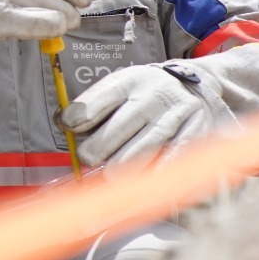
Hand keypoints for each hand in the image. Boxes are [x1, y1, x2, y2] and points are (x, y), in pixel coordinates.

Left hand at [66, 63, 216, 171]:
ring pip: (137, 153)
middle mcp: (151, 97)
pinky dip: (150, 174)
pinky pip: (167, 163)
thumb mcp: (118, 87)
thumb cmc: (145, 93)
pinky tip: (142, 177)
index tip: (69, 127)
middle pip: (112, 134)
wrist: (196, 85)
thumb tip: (62, 124)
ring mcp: (173, 117)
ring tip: (112, 172)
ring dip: (119, 168)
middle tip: (90, 157)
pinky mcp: (193, 135)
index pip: (93, 105)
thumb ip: (90, 105)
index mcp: (127, 83)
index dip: (76, 120)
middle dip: (94, 151)